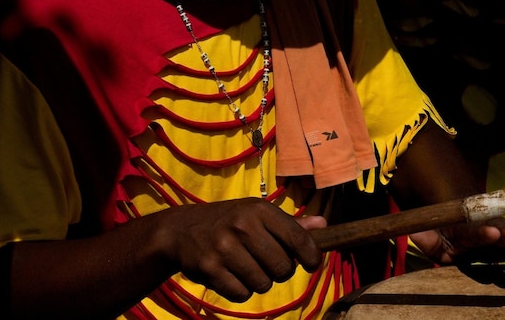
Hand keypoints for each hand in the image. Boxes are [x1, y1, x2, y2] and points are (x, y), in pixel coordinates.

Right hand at [148, 199, 325, 302]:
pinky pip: (242, 294)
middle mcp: (243, 226)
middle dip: (279, 271)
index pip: (299, 239)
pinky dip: (240, 291)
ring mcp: (225, 248)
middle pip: (283, 268)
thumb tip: (324, 225)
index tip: (311, 264)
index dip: (312, 256)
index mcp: (259, 209)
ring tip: (245, 267)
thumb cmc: (228, 221)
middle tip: (265, 262)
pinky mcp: (210, 269)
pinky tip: (230, 275)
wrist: (180, 230)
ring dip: (258, 282)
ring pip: (264, 284)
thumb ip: (290, 224)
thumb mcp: (256, 214)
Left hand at [411, 218, 504, 264]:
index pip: (472, 230)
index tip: (493, 233)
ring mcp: (495, 232)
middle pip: (498, 231)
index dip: (482, 232)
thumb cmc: (438, 229)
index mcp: (462, 226)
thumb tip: (417, 234)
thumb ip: (425, 238)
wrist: (452, 214)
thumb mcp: (427, 236)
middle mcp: (482, 226)